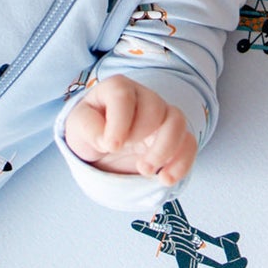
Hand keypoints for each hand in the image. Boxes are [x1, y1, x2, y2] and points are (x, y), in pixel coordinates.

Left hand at [64, 78, 196, 187]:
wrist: (103, 144)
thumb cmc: (91, 128)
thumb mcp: (77, 126)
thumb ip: (87, 127)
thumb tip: (106, 140)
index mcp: (118, 89)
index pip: (124, 96)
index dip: (119, 122)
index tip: (110, 146)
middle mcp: (144, 97)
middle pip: (155, 107)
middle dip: (140, 135)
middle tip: (121, 153)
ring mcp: (163, 116)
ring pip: (178, 122)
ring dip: (166, 149)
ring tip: (146, 171)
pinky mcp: (174, 138)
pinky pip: (189, 143)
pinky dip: (182, 163)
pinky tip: (165, 179)